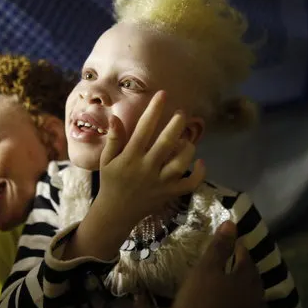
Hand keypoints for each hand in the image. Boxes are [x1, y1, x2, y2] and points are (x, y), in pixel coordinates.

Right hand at [97, 90, 205, 226]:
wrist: (116, 213)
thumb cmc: (111, 181)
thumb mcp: (107, 160)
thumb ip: (113, 139)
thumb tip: (115, 117)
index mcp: (130, 157)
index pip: (143, 129)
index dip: (154, 110)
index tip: (162, 95)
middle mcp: (147, 168)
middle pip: (166, 143)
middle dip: (176, 125)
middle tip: (182, 113)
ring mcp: (160, 182)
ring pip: (181, 163)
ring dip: (187, 148)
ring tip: (186, 139)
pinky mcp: (170, 193)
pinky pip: (189, 184)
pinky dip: (198, 174)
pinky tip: (200, 162)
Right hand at [159, 221, 267, 307]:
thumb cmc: (198, 305)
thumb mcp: (205, 270)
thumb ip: (219, 248)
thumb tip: (232, 223)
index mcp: (246, 282)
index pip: (247, 260)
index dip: (241, 249)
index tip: (237, 242)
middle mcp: (255, 302)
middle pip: (255, 283)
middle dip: (249, 271)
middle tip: (240, 264)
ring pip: (256, 305)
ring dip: (250, 296)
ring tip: (241, 291)